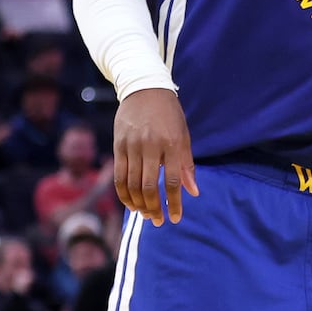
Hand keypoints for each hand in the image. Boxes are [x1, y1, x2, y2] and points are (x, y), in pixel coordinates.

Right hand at [113, 88, 197, 225]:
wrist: (144, 89)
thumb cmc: (169, 115)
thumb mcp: (184, 136)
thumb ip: (187, 165)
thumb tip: (193, 191)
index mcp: (172, 144)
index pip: (173, 180)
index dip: (174, 202)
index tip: (175, 218)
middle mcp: (151, 146)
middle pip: (150, 186)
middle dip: (154, 208)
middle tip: (159, 221)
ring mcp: (132, 146)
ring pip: (132, 184)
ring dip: (139, 204)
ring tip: (146, 215)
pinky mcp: (118, 146)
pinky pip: (119, 175)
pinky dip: (124, 193)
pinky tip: (131, 203)